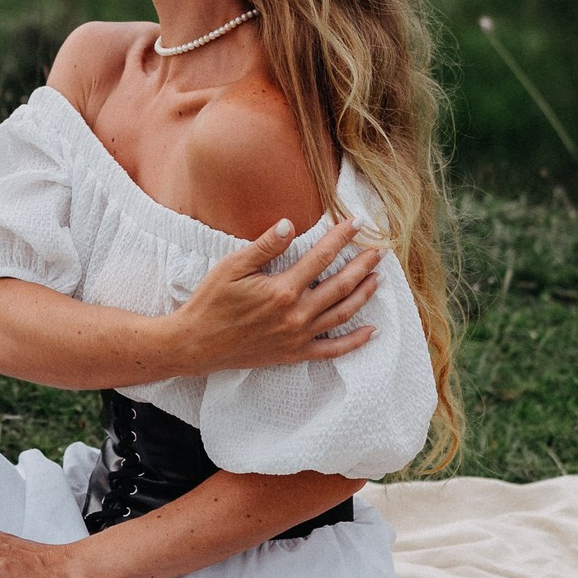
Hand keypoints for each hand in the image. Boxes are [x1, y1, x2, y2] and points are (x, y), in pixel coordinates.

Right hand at [161, 218, 380, 376]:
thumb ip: (264, 246)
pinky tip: (372, 330)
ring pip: (342, 313)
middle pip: (341, 285)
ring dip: (364, 294)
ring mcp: (298, 336)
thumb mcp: (232, 267)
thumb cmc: (211, 301)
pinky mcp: (294, 354)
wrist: (197, 344)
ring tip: (378, 278)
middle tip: (380, 250)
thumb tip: (290, 224)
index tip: (357, 223)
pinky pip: (332, 349)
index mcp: (283, 289)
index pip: (321, 257)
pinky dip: (355, 341)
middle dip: (363, 265)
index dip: (341, 238)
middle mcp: (296, 314)